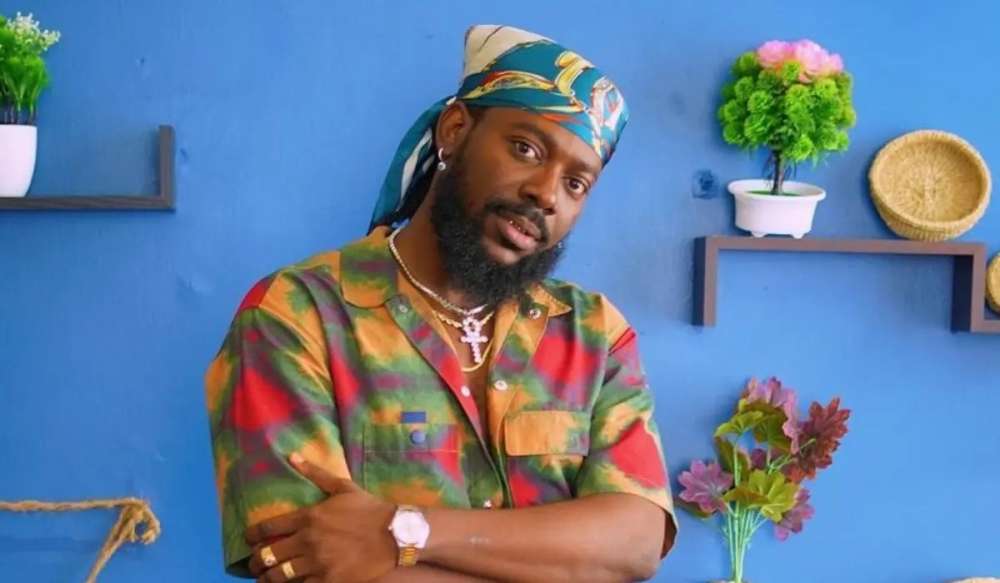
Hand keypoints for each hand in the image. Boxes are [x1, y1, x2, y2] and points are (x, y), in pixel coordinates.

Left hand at [246, 453, 397, 582]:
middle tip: (254, 562)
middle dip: (255, 560)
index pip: (268, 528)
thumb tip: (292, 456)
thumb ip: (315, 473)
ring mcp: (317, 562)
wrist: (394, 534)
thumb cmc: (368, 509)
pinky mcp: (328, 580)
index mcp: (308, 517)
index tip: (248, 539)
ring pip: (279, 575)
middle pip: (268, 555)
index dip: (252, 535)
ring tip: (265, 578)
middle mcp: (308, 540)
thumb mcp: (342, 487)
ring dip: (267, 577)